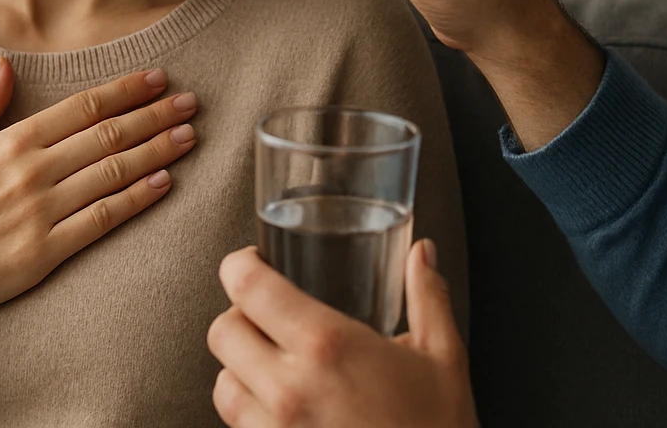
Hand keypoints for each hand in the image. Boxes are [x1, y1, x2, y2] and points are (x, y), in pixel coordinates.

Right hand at [0, 56, 197, 352]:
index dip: (125, 91)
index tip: (157, 79)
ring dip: (156, 151)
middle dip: (155, 116)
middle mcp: (32, 172)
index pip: (83, 108)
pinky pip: (102, 220)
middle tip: (191, 103)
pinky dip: (136, 199)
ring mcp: (41, 212)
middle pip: (108, 136)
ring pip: (112, 173)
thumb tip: (3, 64)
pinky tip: (163, 183)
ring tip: (188, 137)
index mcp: (11, 143)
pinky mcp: (46, 252)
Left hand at [208, 240, 477, 427]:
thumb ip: (428, 297)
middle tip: (265, 314)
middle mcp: (290, 390)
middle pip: (222, 332)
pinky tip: (282, 409)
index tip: (250, 263)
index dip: (239, 265)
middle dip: (239, 316)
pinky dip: (250, 413)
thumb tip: (422, 255)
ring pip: (222, 385)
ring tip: (271, 364)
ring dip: (239, 368)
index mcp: (327, 346)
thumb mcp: (444, 358)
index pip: (248, 287)